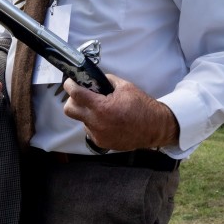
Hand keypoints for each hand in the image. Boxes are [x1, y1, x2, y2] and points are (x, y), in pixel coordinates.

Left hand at [63, 74, 178, 151]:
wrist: (155, 127)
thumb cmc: (143, 107)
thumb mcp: (125, 86)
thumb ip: (106, 81)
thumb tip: (94, 79)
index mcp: (102, 107)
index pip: (75, 94)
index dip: (70, 85)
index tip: (71, 83)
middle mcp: (97, 123)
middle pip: (69, 110)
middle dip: (73, 100)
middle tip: (82, 96)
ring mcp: (98, 135)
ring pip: (81, 120)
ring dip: (86, 113)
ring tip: (102, 110)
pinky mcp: (101, 143)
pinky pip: (90, 130)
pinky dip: (94, 123)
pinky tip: (107, 120)